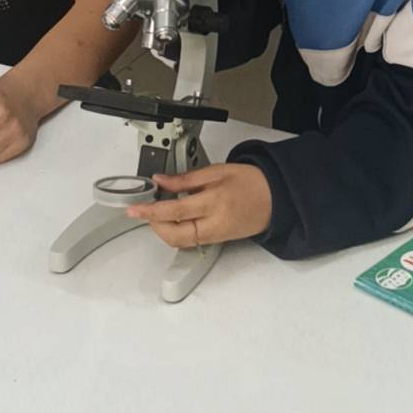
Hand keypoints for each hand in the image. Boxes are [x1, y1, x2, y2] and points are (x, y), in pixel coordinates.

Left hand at [126, 161, 272, 246]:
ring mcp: (217, 235)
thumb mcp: (218, 171)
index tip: (134, 209)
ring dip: (164, 230)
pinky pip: (191, 241)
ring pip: (181, 242)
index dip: (150, 211)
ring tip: (159, 213)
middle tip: (145, 210)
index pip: (174, 211)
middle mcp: (215, 223)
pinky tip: (175, 218)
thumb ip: (186, 178)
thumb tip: (161, 181)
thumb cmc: (252, 181)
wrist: (277, 197)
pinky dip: (177, 231)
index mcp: (215, 201)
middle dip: (154, 225)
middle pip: (174, 235)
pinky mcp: (219, 241)